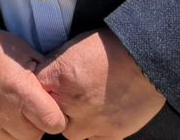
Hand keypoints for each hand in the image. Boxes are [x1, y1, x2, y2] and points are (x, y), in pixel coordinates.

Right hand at [0, 30, 68, 139]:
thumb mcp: (24, 52)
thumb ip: (43, 77)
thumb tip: (59, 93)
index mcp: (20, 90)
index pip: (53, 123)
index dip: (55, 117)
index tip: (50, 108)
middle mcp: (4, 110)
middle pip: (35, 136)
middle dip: (36, 124)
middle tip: (29, 106)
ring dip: (19, 129)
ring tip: (12, 108)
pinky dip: (2, 128)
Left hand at [37, 29, 164, 139]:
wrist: (145, 60)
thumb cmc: (109, 47)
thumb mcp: (73, 47)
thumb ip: (54, 66)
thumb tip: (42, 76)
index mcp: (58, 78)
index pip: (34, 91)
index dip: (40, 89)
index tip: (47, 86)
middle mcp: (71, 103)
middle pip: (49, 114)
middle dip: (56, 106)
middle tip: (71, 95)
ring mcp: (90, 122)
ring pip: (69, 132)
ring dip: (74, 121)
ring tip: (87, 105)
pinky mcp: (110, 134)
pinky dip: (93, 131)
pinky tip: (98, 116)